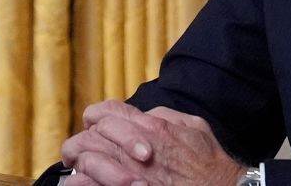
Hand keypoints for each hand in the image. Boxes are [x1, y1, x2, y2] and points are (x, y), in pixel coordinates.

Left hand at [60, 100, 247, 185]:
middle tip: (85, 151)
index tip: (95, 128)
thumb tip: (144, 114)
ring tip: (83, 169)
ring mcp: (128, 171)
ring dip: (81, 163)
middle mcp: (136, 146)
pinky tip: (86, 184)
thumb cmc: (208, 163)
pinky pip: (88, 185)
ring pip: (86, 159)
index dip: (94, 119)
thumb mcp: (192, 126)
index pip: (104, 112)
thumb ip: (164, 115)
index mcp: (151, 126)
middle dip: (84, 143)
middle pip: (90, 135)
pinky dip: (82, 183)